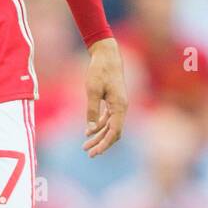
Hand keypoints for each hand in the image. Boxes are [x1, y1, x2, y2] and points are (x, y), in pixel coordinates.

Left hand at [82, 37, 126, 157]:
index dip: (104, 144)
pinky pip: (108, 119)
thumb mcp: (92, 90)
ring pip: (110, 126)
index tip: (94, 153)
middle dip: (101, 143)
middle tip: (88, 153)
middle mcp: (122, 107)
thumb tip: (90, 130)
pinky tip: (89, 132)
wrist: (107, 54)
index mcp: (120, 106)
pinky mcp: (114, 101)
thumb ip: (92, 110)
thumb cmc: (100, 70)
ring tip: (85, 145)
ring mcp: (119, 105)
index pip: (114, 132)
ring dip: (99, 136)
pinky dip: (99, 126)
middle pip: (113, 132)